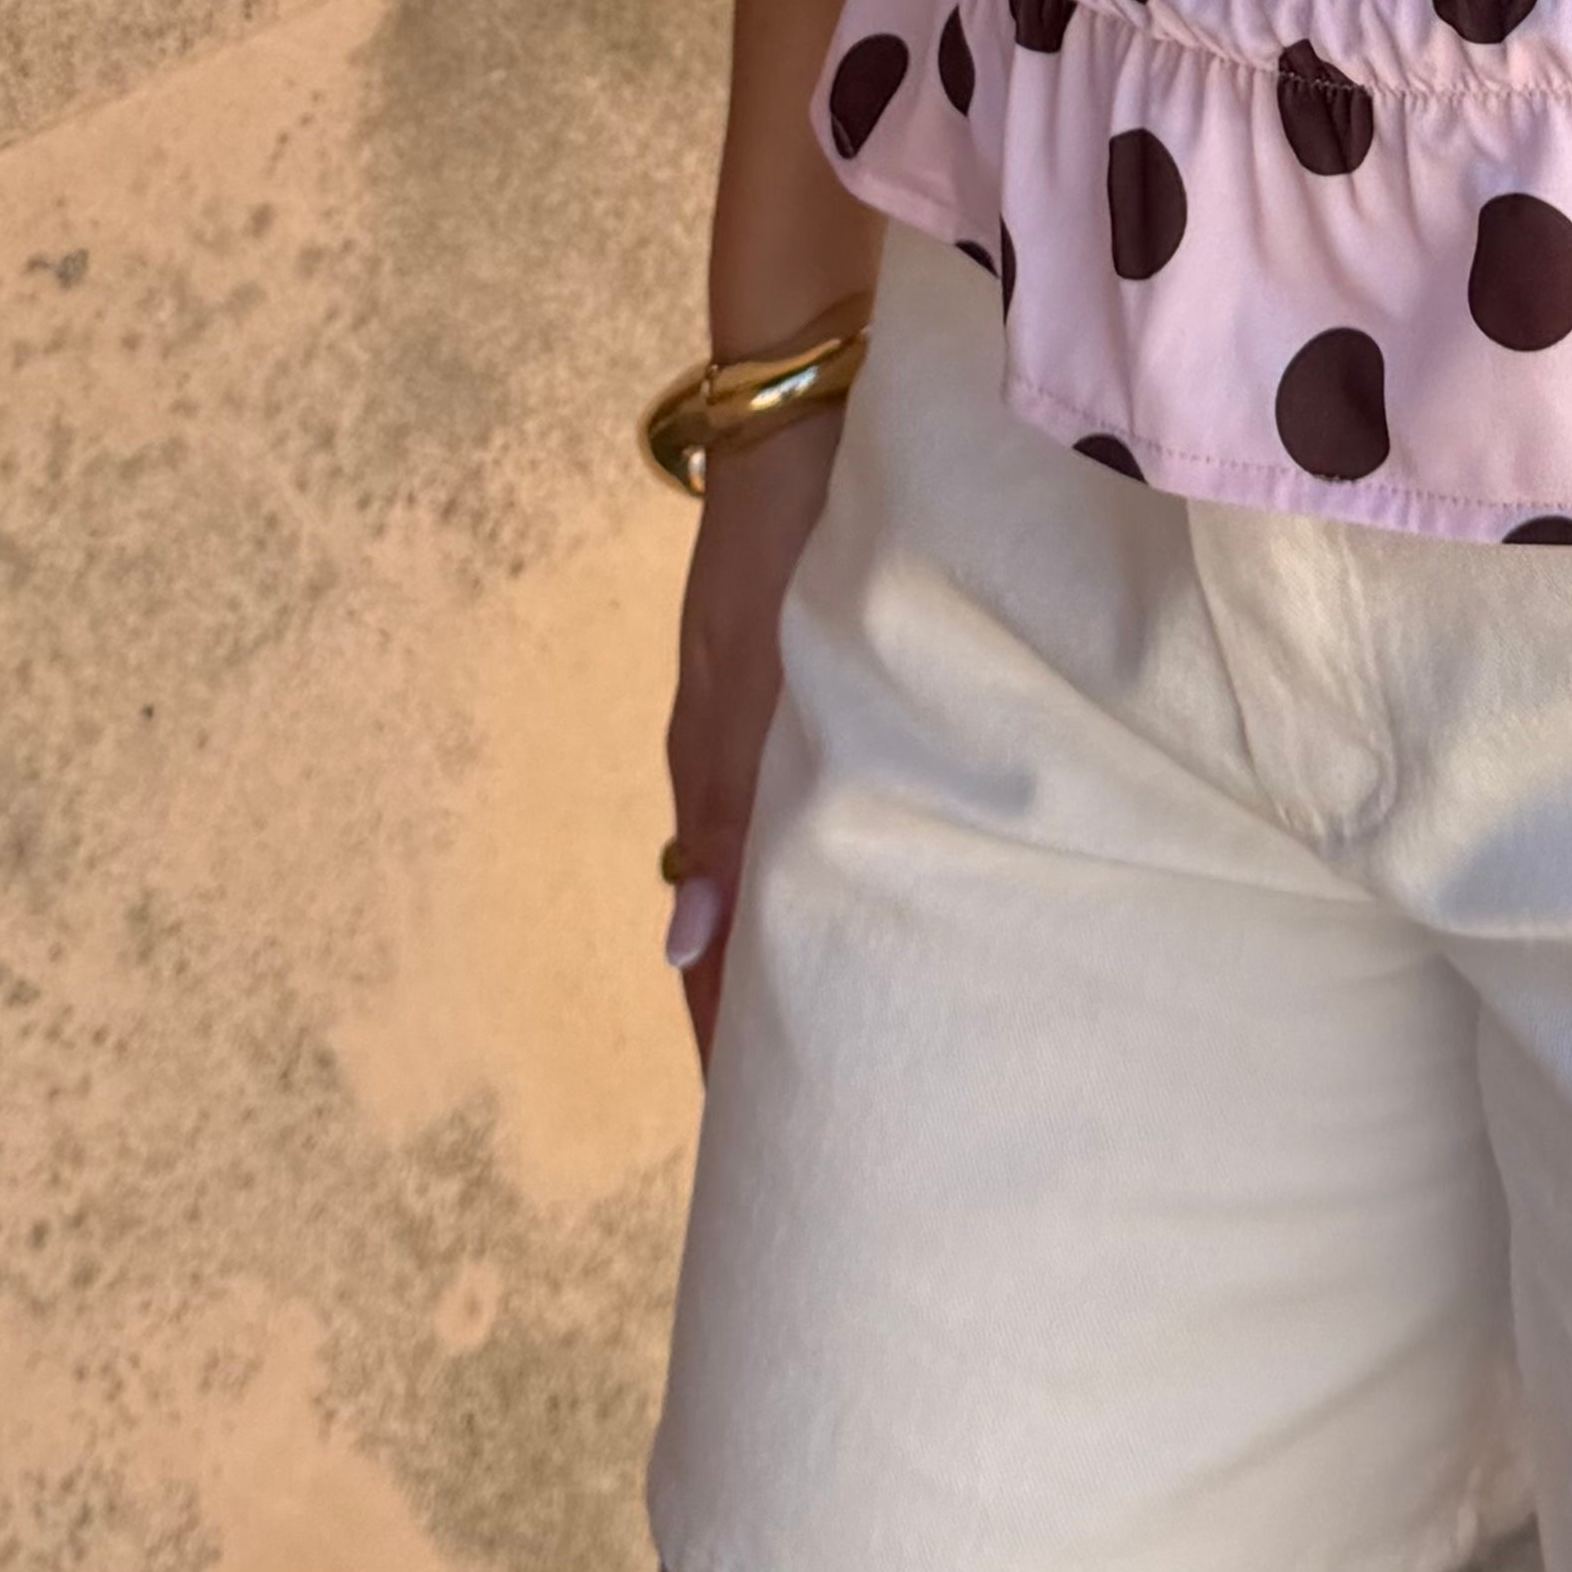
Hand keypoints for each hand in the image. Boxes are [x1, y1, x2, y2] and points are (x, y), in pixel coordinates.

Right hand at [660, 401, 846, 1066]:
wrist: (807, 426)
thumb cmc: (777, 548)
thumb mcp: (747, 681)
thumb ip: (726, 805)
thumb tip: (684, 941)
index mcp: (719, 779)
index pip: (716, 951)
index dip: (732, 1042)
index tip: (760, 1145)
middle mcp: (750, 770)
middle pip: (754, 931)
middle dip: (780, 1020)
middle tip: (831, 1113)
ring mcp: (786, 733)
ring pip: (794, 879)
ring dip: (817, 952)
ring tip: (868, 1035)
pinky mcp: (826, 695)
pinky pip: (822, 816)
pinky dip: (838, 878)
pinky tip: (887, 902)